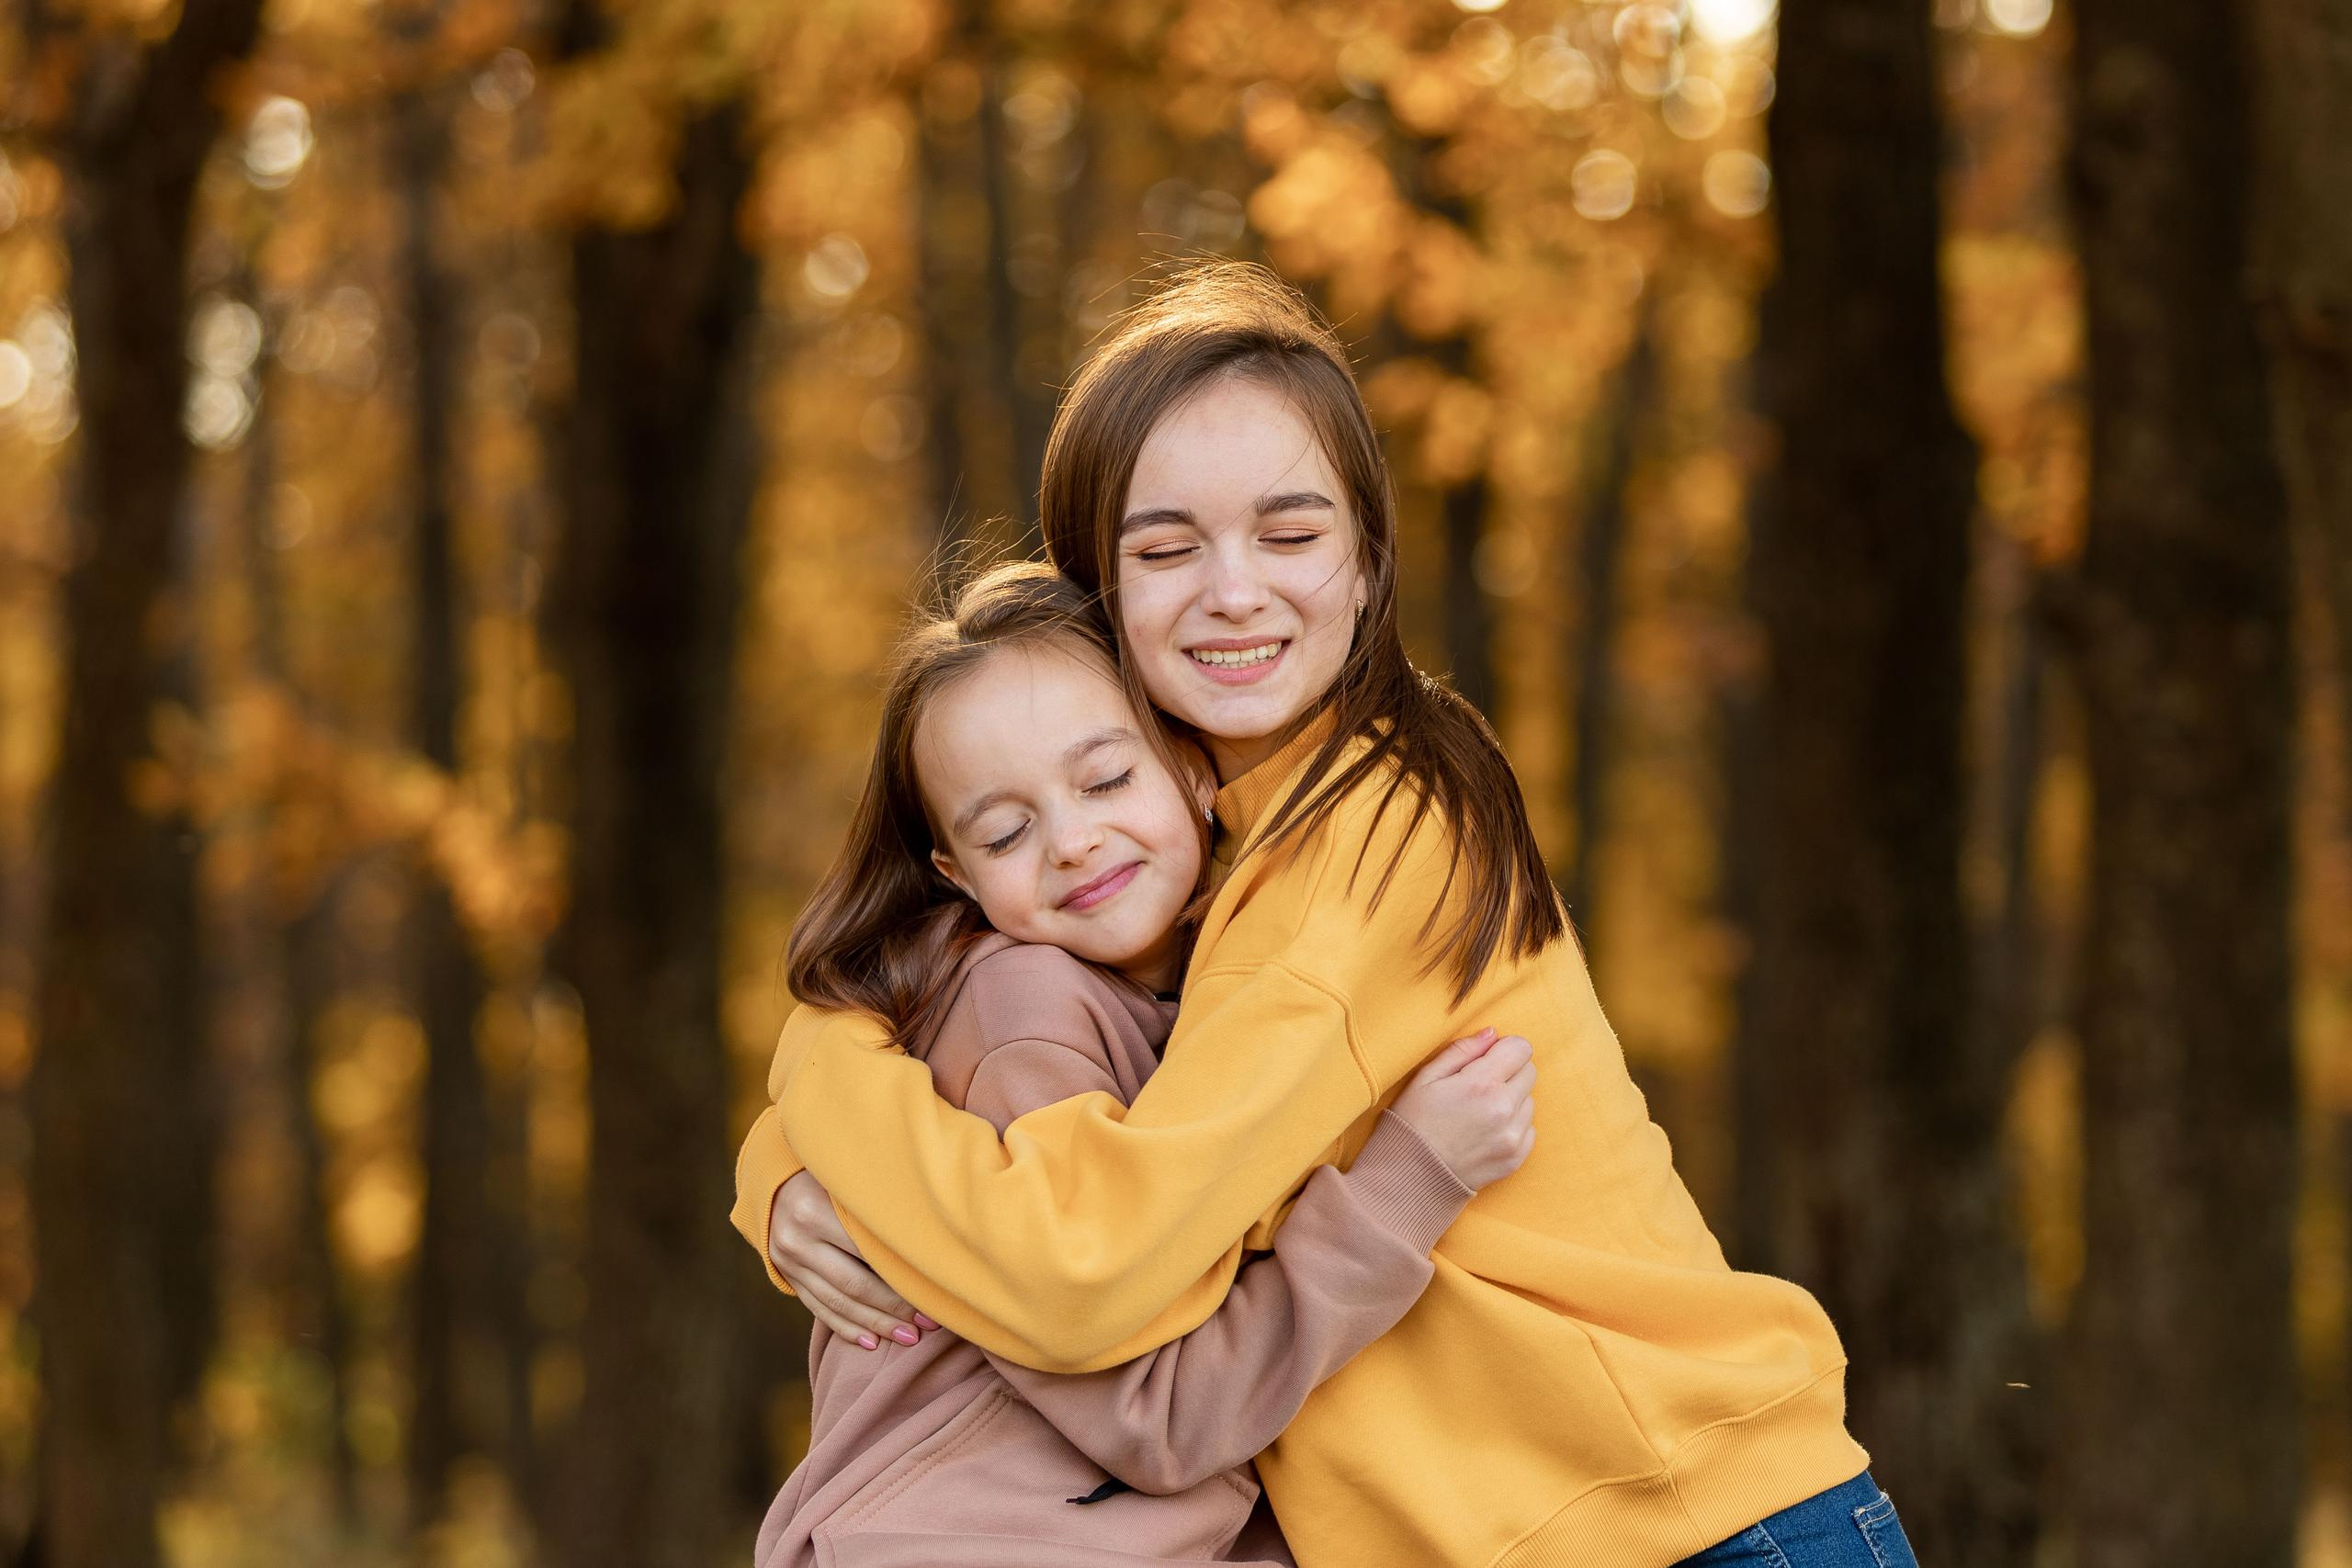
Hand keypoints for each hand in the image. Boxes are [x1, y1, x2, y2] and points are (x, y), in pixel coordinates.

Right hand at [769, 1171, 932, 1348]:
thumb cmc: (827, 1173)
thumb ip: (874, 1202)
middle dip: (892, 1309)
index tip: (932, 1295)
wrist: (772, 1180)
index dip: (900, 1278)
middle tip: (926, 1327)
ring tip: (907, 1338)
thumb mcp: (846, 1179)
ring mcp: (787, 1261)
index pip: (865, 1252)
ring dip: (874, 1324)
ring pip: (837, 1302)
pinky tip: (871, 1341)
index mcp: (814, 1210)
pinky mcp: (786, 1275)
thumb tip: (927, 1235)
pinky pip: (818, 1307)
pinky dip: (845, 1327)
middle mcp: (797, 1239)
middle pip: (853, 1284)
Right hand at [1387, 1028, 1535, 1189]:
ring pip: (1529, 1101)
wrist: (1410, 1177)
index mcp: (1482, 1083)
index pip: (1521, 1048)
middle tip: (1480, 1085)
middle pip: (1529, 1072)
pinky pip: (1529, 1128)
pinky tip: (1485, 1131)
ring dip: (1511, 1100)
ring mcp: (1512, 1137)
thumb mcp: (1426, 1077)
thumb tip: (1492, 1033)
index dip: (1503, 1049)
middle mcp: (1504, 1109)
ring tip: (1479, 1111)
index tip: (1488, 1058)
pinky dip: (1512, 1125)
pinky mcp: (1516, 1158)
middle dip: (1509, 1072)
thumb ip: (1463, 1050)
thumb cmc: (1413, 1122)